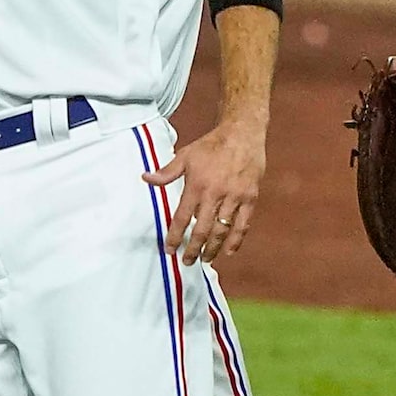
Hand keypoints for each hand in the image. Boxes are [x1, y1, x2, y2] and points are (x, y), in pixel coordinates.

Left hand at [145, 115, 267, 263]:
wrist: (242, 134)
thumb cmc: (211, 145)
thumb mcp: (185, 155)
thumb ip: (166, 172)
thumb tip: (145, 178)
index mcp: (197, 185)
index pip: (182, 218)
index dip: (175, 236)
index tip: (170, 250)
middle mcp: (216, 193)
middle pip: (203, 229)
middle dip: (194, 248)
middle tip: (187, 261)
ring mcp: (235, 197)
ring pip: (223, 230)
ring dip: (213, 248)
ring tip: (205, 260)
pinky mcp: (250, 198)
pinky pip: (243, 224)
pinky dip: (236, 240)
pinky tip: (229, 251)